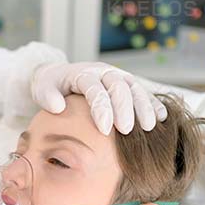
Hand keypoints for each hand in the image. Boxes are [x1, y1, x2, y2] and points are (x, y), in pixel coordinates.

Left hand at [31, 62, 167, 134]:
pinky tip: (161, 117)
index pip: (94, 89)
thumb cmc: (51, 86)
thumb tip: (58, 107)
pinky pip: (143, 91)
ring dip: (144, 106)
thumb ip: (48, 97)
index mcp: (83, 74)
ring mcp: (118, 76)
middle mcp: (103, 72)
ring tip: (150, 127)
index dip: (101, 108)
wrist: (60, 76)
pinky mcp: (127, 83)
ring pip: (135, 88)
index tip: (104, 128)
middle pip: (119, 87)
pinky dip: (153, 103)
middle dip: (124, 109)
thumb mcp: (43, 89)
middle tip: (127, 131)